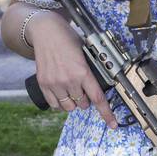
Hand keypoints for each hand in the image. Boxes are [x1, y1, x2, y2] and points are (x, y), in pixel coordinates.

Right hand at [27, 11, 118, 128]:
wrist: (46, 31)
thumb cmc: (67, 39)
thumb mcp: (85, 53)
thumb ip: (90, 71)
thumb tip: (97, 85)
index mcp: (82, 72)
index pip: (97, 98)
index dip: (106, 113)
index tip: (112, 124)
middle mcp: (69, 80)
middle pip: (83, 104)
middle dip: (86, 99)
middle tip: (83, 89)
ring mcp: (55, 83)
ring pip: (69, 107)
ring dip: (73, 102)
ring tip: (72, 90)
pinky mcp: (44, 84)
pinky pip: (54, 104)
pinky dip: (60, 103)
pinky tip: (61, 93)